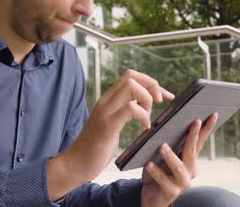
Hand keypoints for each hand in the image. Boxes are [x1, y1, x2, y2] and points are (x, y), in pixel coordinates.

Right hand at [47, 70, 174, 200]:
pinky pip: (130, 108)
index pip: (130, 76)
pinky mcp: (107, 125)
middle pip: (131, 76)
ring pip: (131, 86)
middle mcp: (105, 101)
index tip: (163, 97)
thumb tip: (142, 107)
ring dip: (147, 99)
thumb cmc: (95, 148)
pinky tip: (145, 127)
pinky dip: (143, 115)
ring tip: (148, 118)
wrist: (76, 164)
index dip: (150, 83)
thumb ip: (123, 112)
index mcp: (108, 100)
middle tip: (159, 103)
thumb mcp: (111, 124)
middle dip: (152, 86)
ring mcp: (105, 111)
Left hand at [140, 112, 218, 206]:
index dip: (207, 128)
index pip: (200, 141)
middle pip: (191, 151)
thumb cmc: (156, 173)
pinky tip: (148, 164)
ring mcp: (182, 182)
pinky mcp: (172, 193)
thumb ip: (166, 143)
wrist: (151, 198)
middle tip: (194, 121)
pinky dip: (156, 172)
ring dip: (170, 155)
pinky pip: (164, 181)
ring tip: (162, 145)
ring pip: (178, 167)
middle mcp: (190, 170)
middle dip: (193, 135)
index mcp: (189, 159)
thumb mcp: (161, 156)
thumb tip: (164, 124)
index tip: (214, 114)